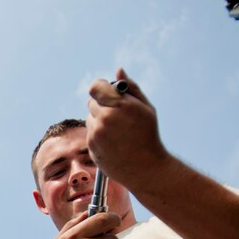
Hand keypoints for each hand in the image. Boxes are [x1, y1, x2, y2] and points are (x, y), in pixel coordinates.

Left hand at [87, 68, 167, 190]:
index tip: (106, 92)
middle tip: (116, 114)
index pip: (96, 86)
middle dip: (102, 105)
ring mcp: (96, 132)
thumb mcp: (146, 108)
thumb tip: (118, 71)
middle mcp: (105, 117)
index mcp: (120, 104)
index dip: (100, 88)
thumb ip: (131, 88)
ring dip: (99, 120)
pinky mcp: (91, 145)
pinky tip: (113, 142)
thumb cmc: (148, 135)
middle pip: (92, 102)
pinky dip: (98, 134)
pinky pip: (90, 132)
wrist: (146, 167)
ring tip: (117, 131)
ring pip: (90, 118)